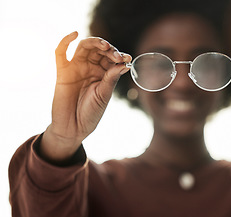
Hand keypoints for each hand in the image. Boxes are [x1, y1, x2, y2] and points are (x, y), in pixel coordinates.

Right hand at [41, 32, 131, 160]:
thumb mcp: (104, 94)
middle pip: (98, 49)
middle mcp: (90, 68)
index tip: (127, 59)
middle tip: (116, 55)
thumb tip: (126, 64)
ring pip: (84, 47)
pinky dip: (65, 41)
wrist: (74, 127)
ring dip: (94, 42)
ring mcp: (76, 68)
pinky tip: (75, 34)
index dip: (119, 56)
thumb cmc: (92, 112)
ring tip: (104, 46)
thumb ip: (112, 78)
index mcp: (103, 73)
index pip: (111, 57)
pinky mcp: (62, 71)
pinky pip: (61, 52)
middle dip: (108, 49)